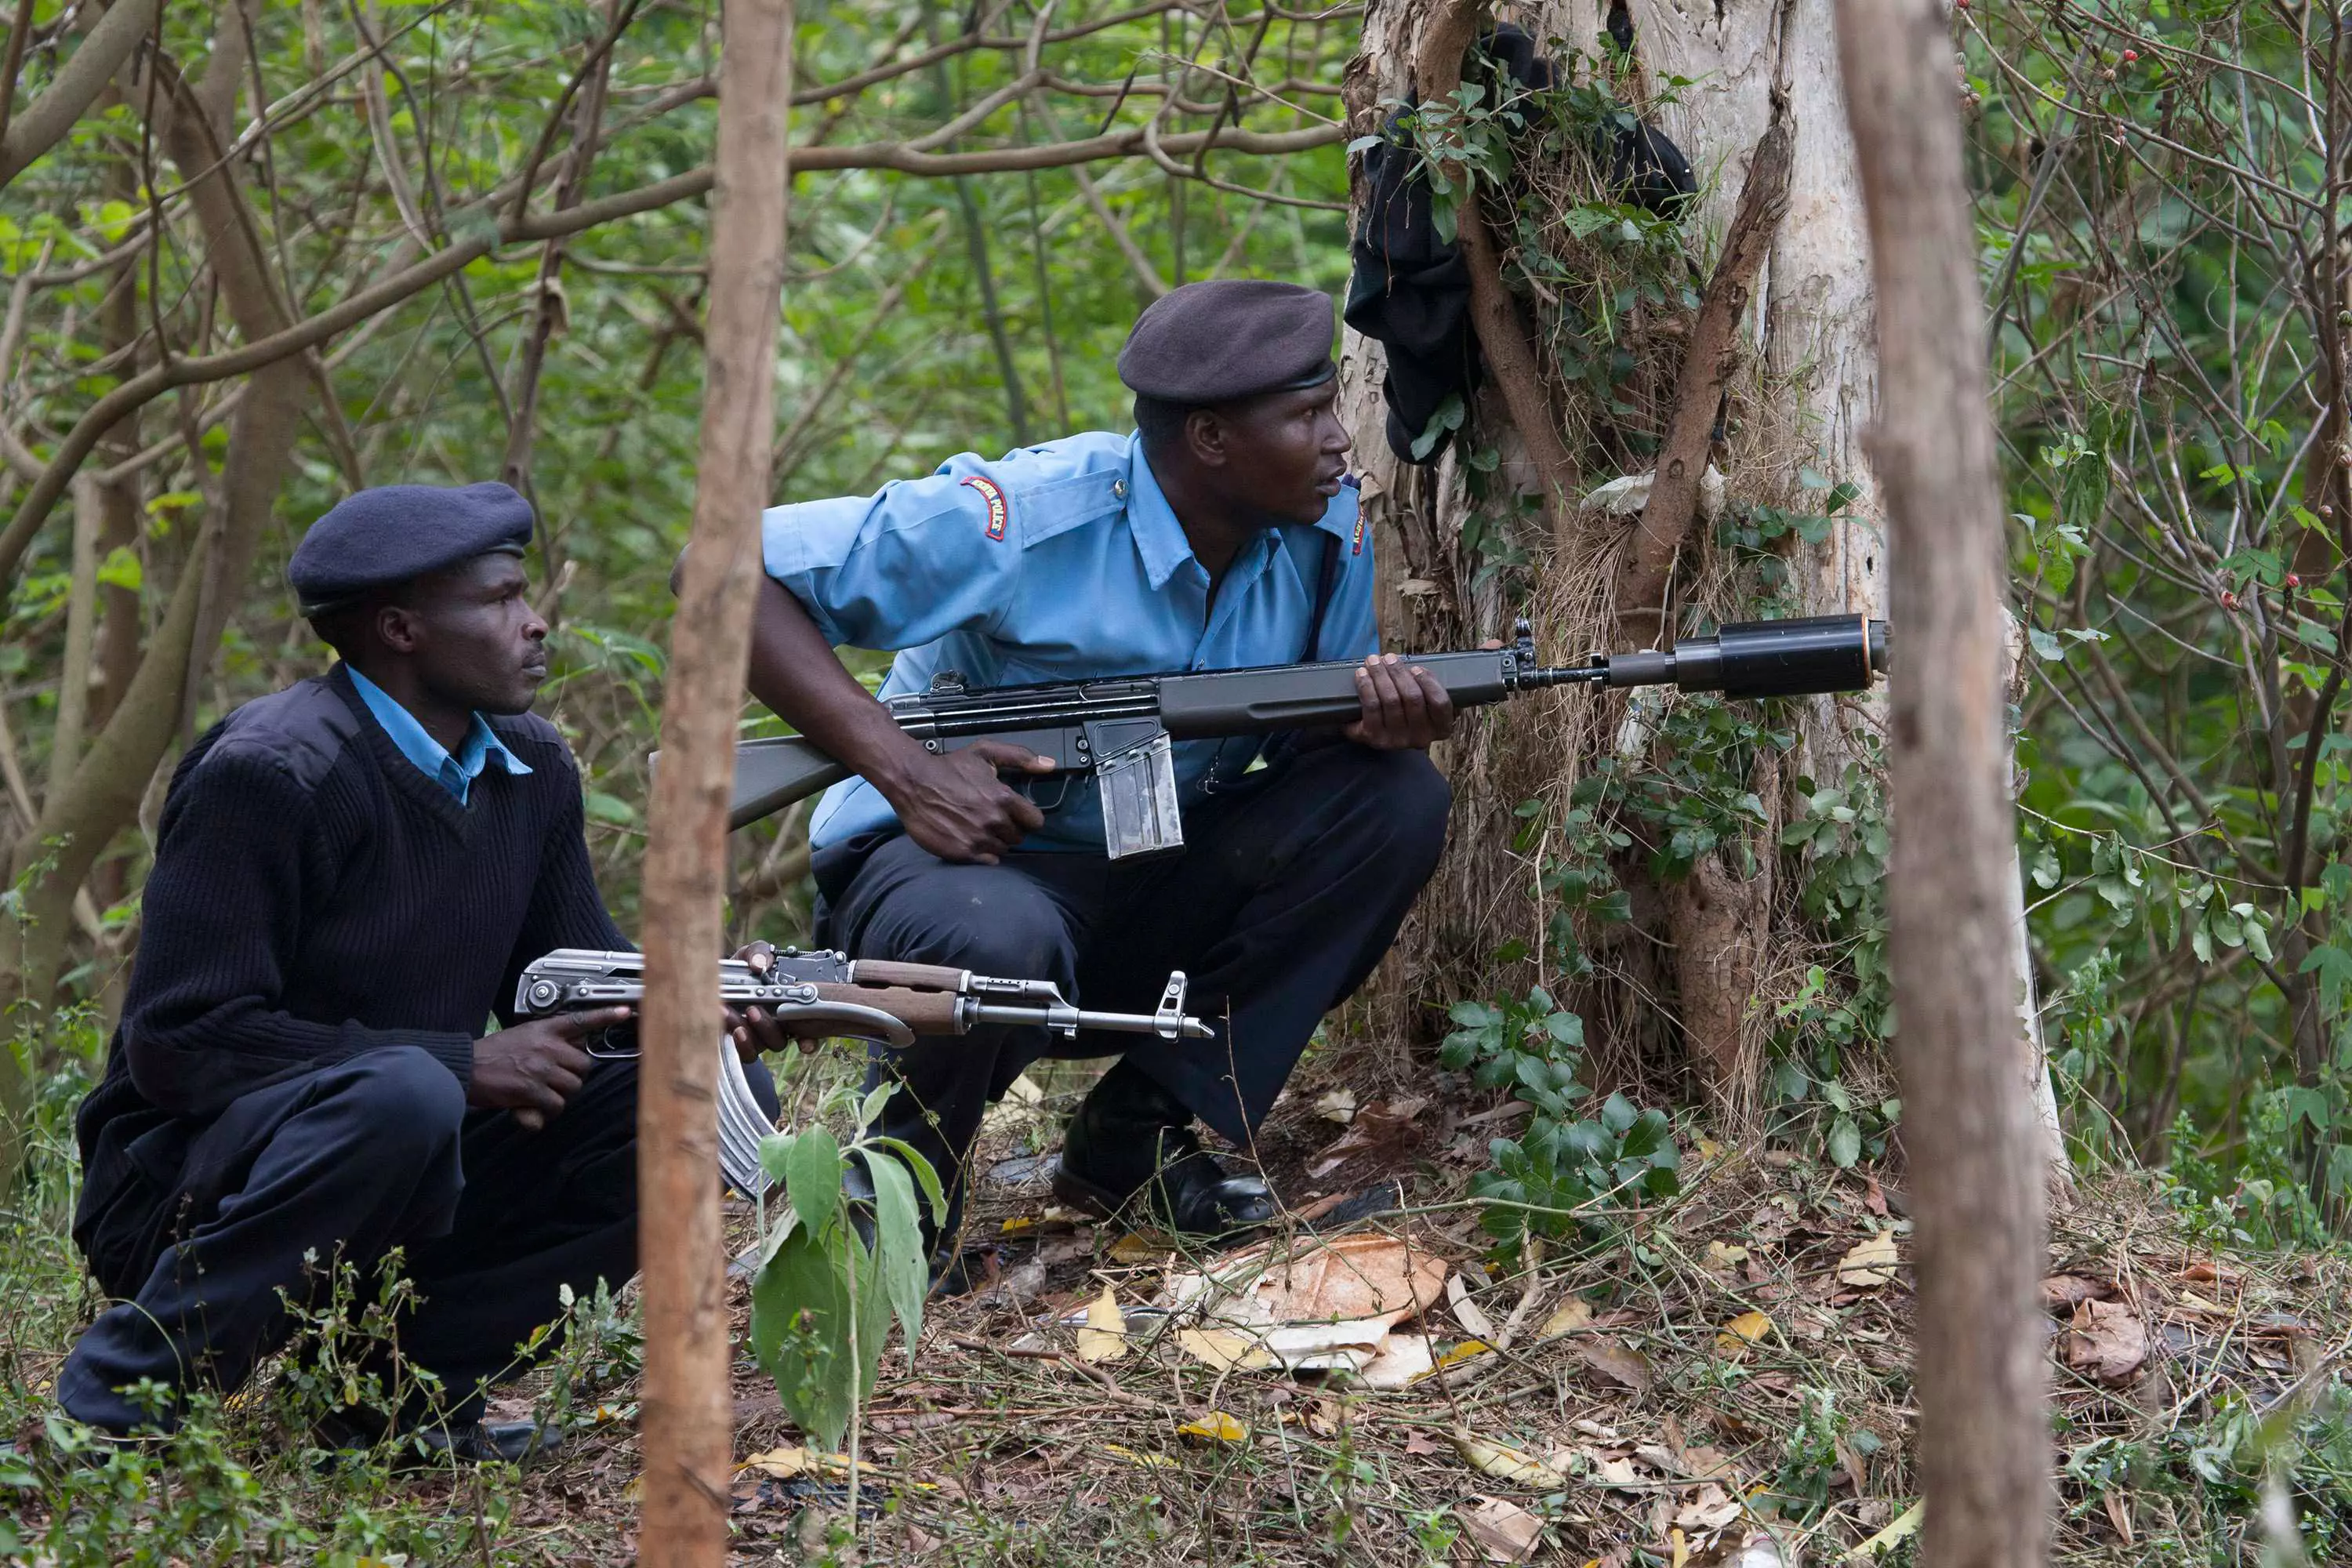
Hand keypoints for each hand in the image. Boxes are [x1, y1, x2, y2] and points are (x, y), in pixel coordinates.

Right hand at [471, 1006, 625, 1131]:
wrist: (465, 1068)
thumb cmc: (492, 1054)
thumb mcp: (523, 1036)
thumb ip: (548, 1043)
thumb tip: (571, 1058)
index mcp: (544, 1030)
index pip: (581, 1020)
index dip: (605, 1016)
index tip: (626, 1011)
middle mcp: (547, 1047)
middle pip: (584, 1066)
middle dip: (573, 1077)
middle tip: (554, 1081)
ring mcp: (541, 1069)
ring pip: (573, 1087)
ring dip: (561, 1096)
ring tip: (542, 1094)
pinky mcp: (532, 1090)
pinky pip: (556, 1105)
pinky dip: (548, 1111)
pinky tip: (533, 1107)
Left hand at [727, 941, 799, 1058]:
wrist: (723, 975)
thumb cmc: (745, 966)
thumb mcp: (754, 953)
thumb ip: (760, 953)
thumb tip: (760, 965)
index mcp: (789, 1004)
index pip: (807, 1028)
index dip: (808, 1039)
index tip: (804, 1042)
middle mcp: (779, 1024)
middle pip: (780, 1039)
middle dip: (767, 1027)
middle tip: (753, 1009)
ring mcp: (760, 1034)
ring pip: (763, 1045)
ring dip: (750, 1035)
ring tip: (730, 1013)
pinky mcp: (742, 1040)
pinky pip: (748, 1053)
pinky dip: (742, 1044)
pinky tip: (729, 1026)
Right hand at [885, 740, 1055, 864]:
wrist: (913, 782)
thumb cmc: (949, 767)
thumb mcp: (985, 753)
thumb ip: (1020, 757)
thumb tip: (1050, 765)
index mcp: (1004, 798)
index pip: (1035, 821)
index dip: (1028, 819)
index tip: (1018, 815)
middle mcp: (994, 821)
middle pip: (1018, 837)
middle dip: (1010, 829)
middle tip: (994, 820)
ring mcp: (978, 839)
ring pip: (1003, 849)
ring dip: (996, 841)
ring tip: (980, 829)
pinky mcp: (962, 852)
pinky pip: (987, 861)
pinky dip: (983, 853)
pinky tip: (972, 840)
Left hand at [1344, 652, 1458, 749]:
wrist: (1378, 733)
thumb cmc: (1403, 710)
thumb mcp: (1422, 701)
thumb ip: (1423, 686)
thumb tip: (1408, 665)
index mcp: (1440, 728)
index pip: (1440, 703)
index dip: (1429, 683)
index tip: (1416, 668)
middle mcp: (1421, 737)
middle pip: (1412, 697)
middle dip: (1398, 673)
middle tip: (1389, 658)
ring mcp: (1398, 740)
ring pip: (1391, 700)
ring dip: (1380, 675)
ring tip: (1373, 661)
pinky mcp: (1375, 738)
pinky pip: (1372, 707)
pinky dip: (1366, 686)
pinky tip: (1362, 675)